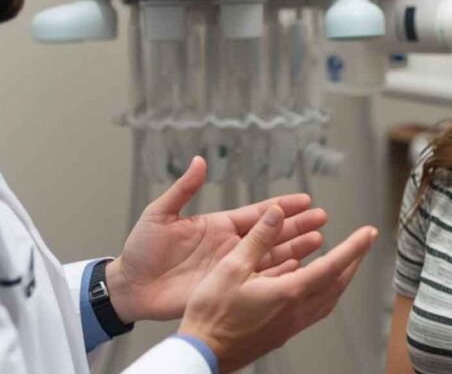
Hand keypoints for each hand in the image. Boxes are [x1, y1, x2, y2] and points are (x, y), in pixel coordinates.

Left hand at [106, 156, 328, 322]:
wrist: (130, 286)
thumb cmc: (140, 249)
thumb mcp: (160, 214)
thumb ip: (183, 189)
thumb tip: (200, 161)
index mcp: (218, 226)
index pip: (257, 214)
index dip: (281, 207)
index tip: (304, 199)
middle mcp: (229, 247)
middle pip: (271, 234)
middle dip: (297, 226)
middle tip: (322, 219)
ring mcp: (229, 269)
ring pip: (270, 258)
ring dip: (294, 250)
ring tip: (318, 242)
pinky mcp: (224, 290)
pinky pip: (257, 284)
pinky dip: (278, 277)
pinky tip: (298, 271)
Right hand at [178, 204, 377, 372]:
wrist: (203, 353)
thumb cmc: (212, 314)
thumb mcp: (232, 267)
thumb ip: (258, 239)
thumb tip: (275, 213)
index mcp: (289, 293)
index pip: (332, 266)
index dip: (353, 247)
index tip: (368, 233)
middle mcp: (296, 311)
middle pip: (337, 285)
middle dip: (353, 262)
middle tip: (363, 244)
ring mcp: (291, 325)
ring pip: (328, 300)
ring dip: (340, 279)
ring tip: (343, 263)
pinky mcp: (282, 333)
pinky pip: (313, 309)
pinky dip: (322, 292)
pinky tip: (311, 285)